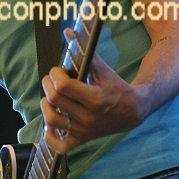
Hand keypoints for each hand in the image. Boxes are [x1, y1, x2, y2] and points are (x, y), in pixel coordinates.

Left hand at [40, 30, 143, 153]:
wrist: (133, 111)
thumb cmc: (116, 87)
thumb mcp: (103, 69)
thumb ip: (84, 52)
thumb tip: (67, 32)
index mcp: (95, 99)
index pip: (63, 86)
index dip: (55, 74)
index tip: (59, 70)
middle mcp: (89, 117)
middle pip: (54, 100)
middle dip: (48, 84)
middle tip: (52, 79)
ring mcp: (84, 131)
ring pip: (52, 121)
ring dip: (45, 106)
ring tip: (50, 97)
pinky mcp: (82, 140)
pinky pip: (61, 146)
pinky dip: (50, 137)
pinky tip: (50, 124)